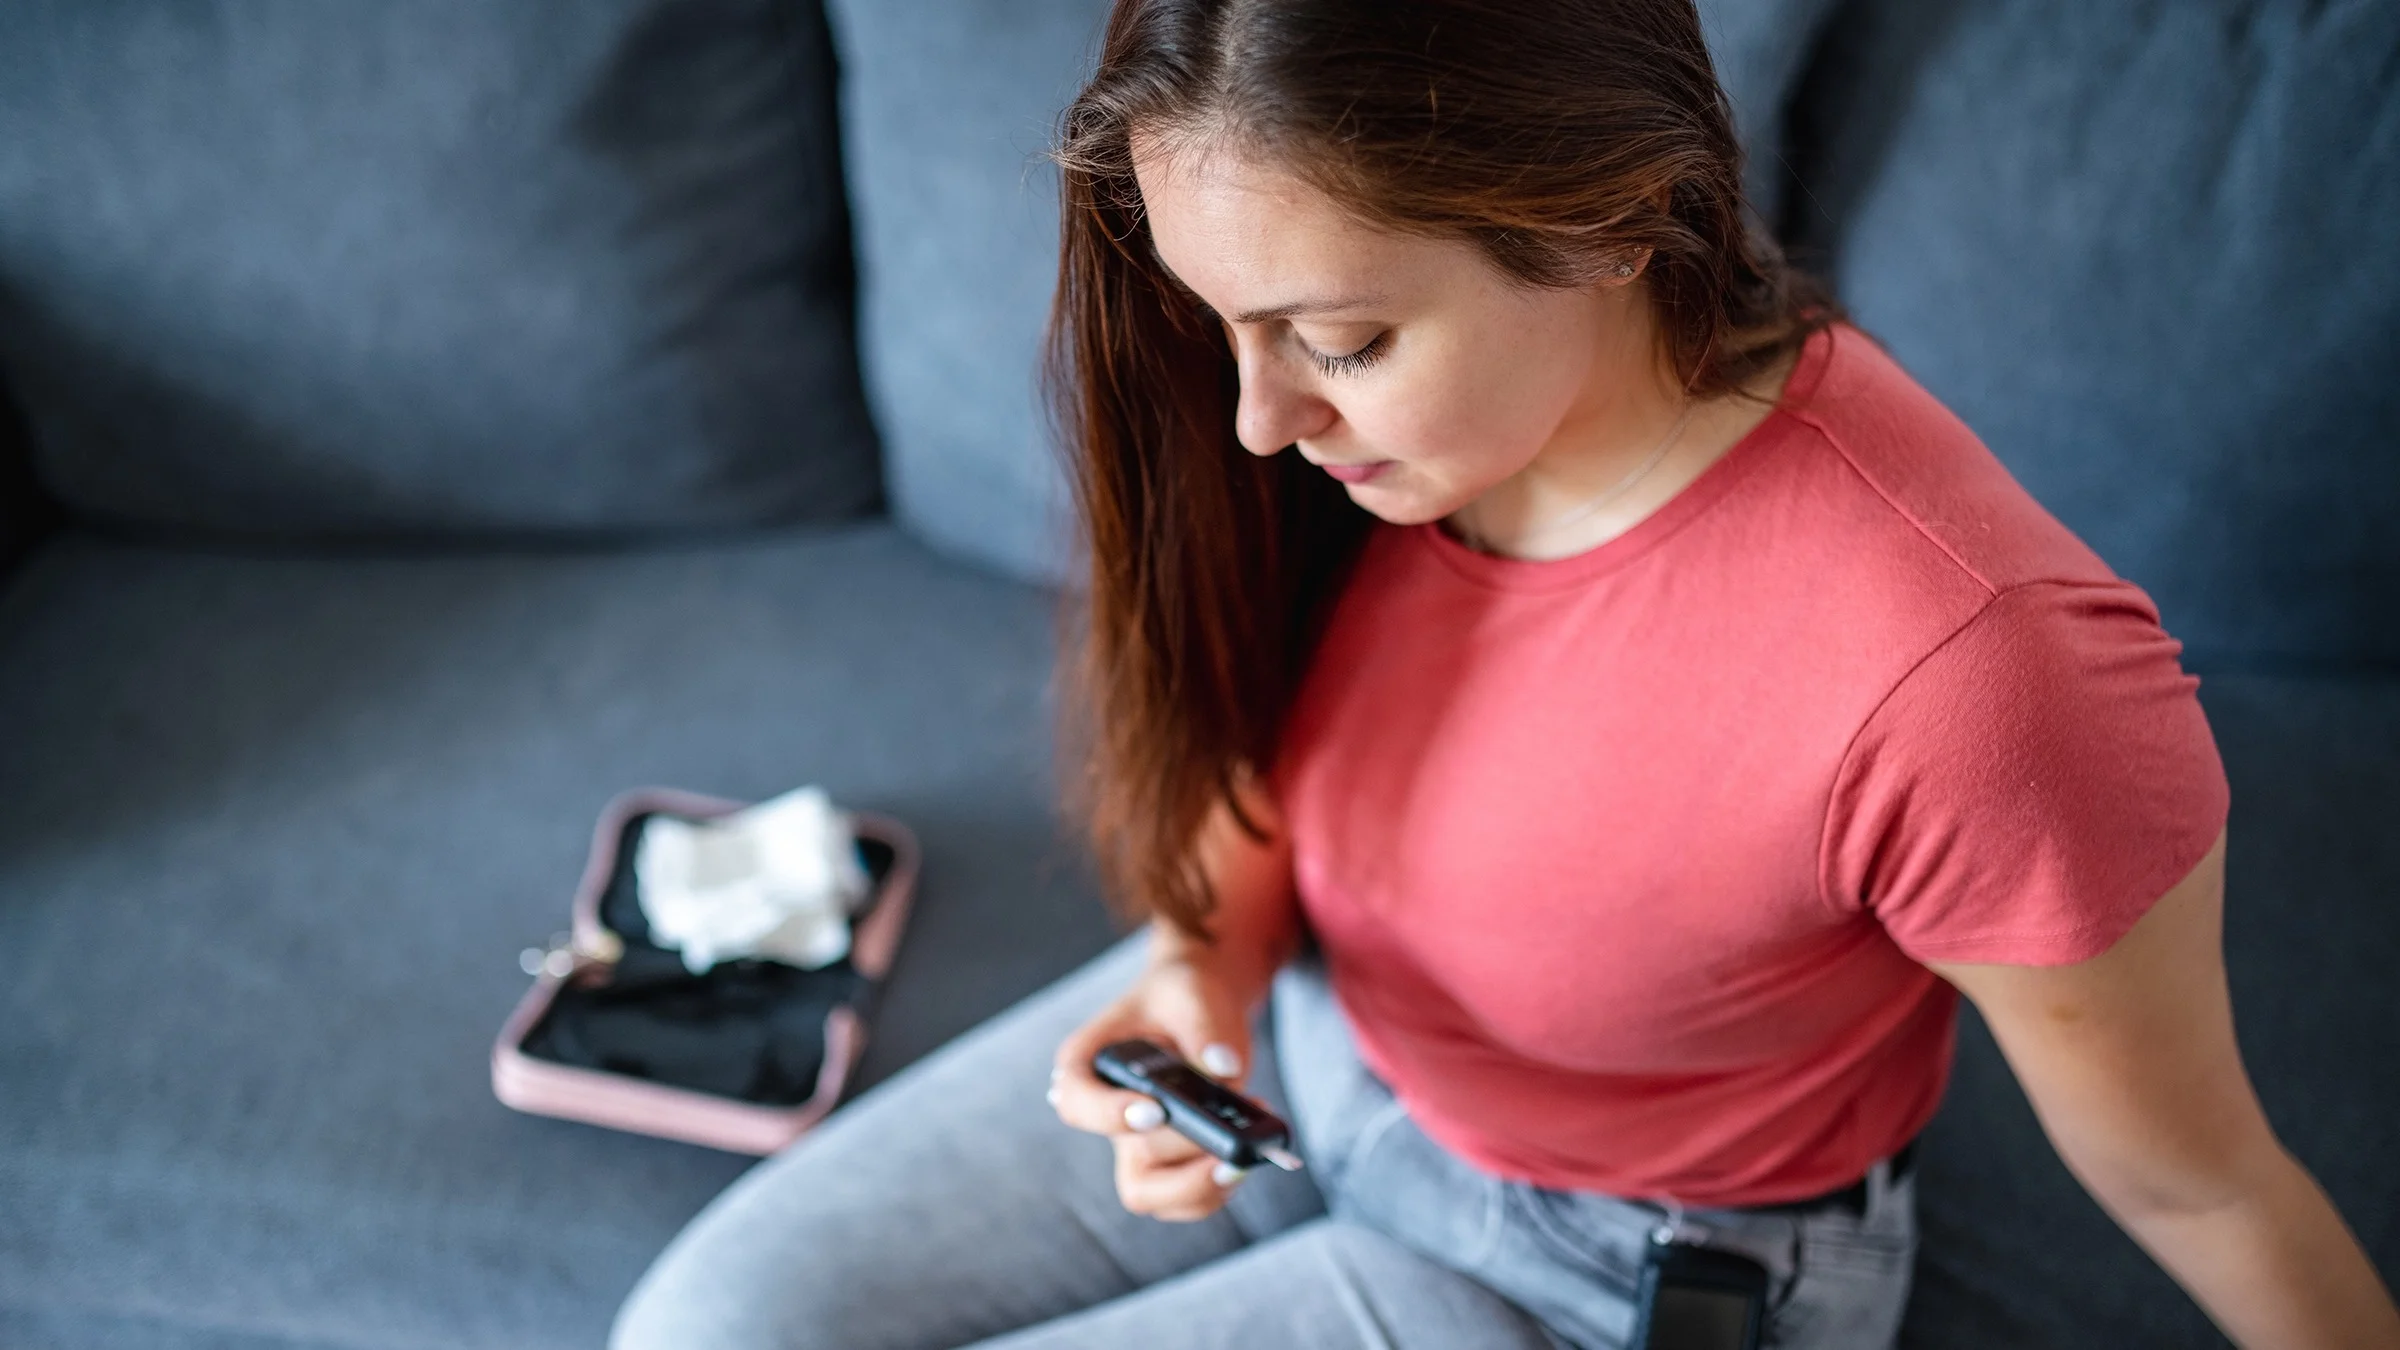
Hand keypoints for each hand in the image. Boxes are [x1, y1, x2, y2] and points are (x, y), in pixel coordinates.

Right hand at [1050, 945, 1261, 1221]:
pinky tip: (1251, 1147)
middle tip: (1226, 1146)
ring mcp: (1139, 1147)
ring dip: (1208, 1184)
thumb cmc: (1180, 996)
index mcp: (1087, 1066)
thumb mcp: (1189, 991)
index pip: (1077, 1104)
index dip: (1110, 1116)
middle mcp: (1108, 1117)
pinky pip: (1191, 1198)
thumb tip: (1225, 1069)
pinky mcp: (1172, 1162)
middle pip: (1130, 1174)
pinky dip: (1224, 1184)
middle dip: (1184, 1165)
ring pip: (1159, 1198)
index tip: (1155, 1111)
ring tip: (1248, 1149)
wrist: (1198, 1010)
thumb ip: (1203, 1024)